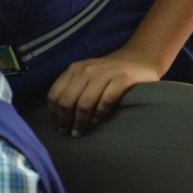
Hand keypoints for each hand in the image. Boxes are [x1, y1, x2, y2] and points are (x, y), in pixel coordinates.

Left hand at [47, 51, 161, 136]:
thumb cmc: (109, 73)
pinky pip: (106, 101)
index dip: (53, 112)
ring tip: (79, 132)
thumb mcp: (87, 76)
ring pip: (84, 103)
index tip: (57, 125)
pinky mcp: (123, 78)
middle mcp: (87, 70)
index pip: (55, 93)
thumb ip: (73, 88)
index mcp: (74, 69)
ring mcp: (106, 73)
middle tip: (67, 133)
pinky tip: (96, 121)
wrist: (139, 60)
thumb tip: (57, 114)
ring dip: (80, 121)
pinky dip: (99, 114)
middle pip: (67, 100)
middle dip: (65, 120)